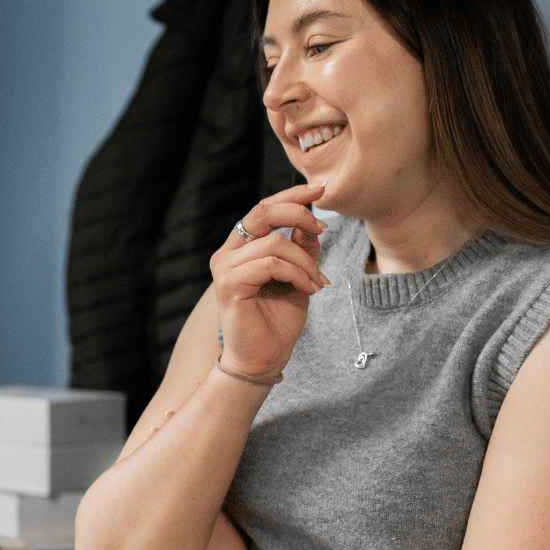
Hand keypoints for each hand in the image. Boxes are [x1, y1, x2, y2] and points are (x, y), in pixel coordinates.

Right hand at [210, 183, 330, 376]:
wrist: (264, 359)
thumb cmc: (278, 321)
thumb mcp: (299, 277)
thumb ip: (302, 249)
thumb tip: (310, 224)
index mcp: (241, 248)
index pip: (263, 209)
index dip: (292, 195)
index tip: (322, 190)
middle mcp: (228, 254)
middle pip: (262, 212)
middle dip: (299, 213)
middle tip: (323, 229)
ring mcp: (225, 268)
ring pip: (276, 244)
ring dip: (306, 262)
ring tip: (317, 283)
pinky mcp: (229, 284)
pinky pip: (271, 265)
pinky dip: (297, 274)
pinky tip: (308, 290)